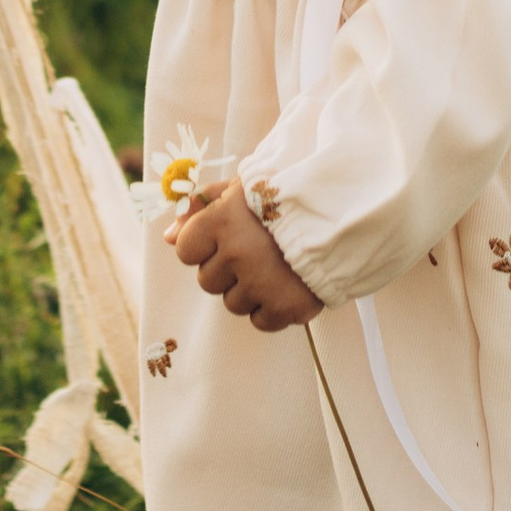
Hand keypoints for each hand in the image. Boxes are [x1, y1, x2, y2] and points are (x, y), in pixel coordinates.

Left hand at [172, 183, 321, 332]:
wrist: (344, 213)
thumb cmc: (285, 197)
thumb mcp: (241, 189)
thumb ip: (201, 207)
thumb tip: (167, 238)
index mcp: (222, 219)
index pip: (185, 250)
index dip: (203, 246)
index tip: (226, 236)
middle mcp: (239, 253)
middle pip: (207, 281)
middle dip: (227, 269)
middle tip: (256, 250)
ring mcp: (263, 283)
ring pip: (232, 304)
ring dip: (249, 290)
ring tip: (275, 265)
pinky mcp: (287, 307)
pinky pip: (261, 322)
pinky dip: (272, 309)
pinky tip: (287, 284)